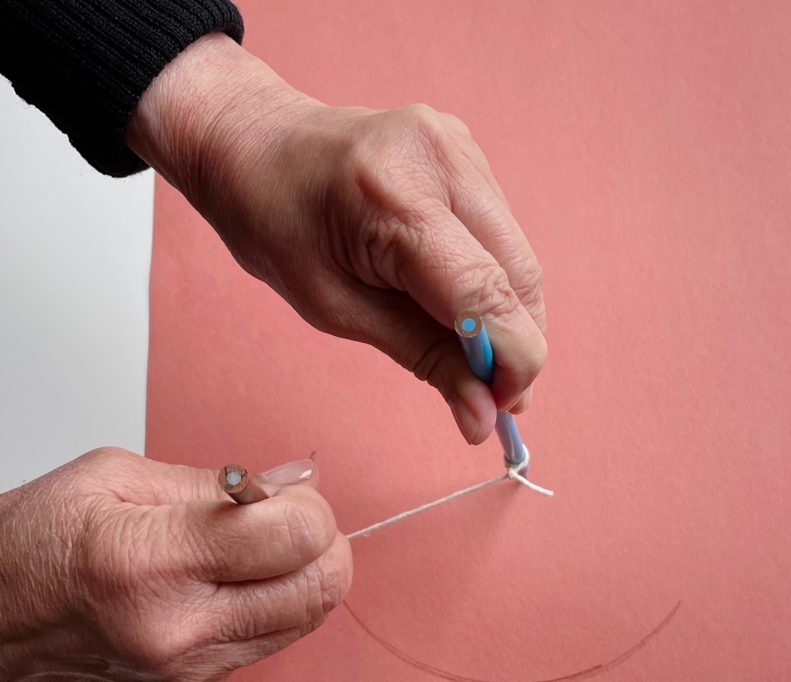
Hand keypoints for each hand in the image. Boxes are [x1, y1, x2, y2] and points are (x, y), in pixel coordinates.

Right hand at [0, 448, 349, 681]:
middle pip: (321, 587)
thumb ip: (220, 484)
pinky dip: (269, 602)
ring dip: (300, 573)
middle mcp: (179, 628)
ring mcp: (190, 669)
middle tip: (284, 519)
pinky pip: (272, 637)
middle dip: (322, 541)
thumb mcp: (115, 477)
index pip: (297, 538)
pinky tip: (224, 582)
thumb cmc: (32, 546)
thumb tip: (296, 482)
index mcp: (153, 562)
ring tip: (249, 549)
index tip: (284, 494)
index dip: (308, 506)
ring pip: (308, 616)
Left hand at [127, 33, 547, 445]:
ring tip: (468, 347)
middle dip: (516, 344)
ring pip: (520, 258)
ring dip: (508, 314)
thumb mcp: (336, 309)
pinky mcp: (469, 151)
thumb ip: (422, 356)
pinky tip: (456, 295)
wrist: (257, 143)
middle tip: (491, 394)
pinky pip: (504, 235)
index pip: (487, 293)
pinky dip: (494, 278)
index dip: (511, 361)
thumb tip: (484, 415)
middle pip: (520, 276)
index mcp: (393, 200)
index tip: (502, 408)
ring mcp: (461, 147)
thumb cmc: (277, 226)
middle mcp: (441, 159)